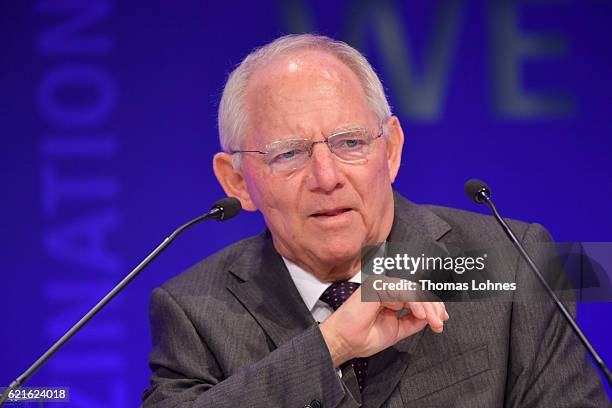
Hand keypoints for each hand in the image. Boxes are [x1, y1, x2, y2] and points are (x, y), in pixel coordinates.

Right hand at [319, 282, 448, 367]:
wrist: (345, 343)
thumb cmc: (363, 338)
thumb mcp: (397, 330)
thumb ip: (413, 321)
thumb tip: (432, 316)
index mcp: (388, 295)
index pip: (415, 294)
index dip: (432, 305)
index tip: (441, 320)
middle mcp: (384, 287)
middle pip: (417, 289)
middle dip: (434, 306)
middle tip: (440, 323)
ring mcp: (380, 285)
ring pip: (413, 290)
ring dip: (428, 306)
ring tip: (434, 322)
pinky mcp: (377, 286)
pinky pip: (404, 291)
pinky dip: (416, 303)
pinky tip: (422, 316)